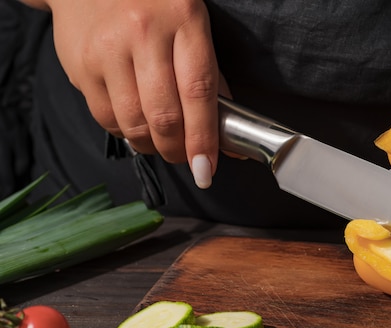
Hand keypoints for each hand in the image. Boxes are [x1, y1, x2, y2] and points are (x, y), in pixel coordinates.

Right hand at [47, 0, 226, 187]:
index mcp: (183, 20)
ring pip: (133, 124)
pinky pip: (106, 118)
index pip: (198, 92)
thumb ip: (211, 80)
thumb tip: (229, 139)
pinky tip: (136, 126)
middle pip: (164, 116)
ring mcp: (107, 50)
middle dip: (178, 150)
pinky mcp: (81, 66)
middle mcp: (142, 34)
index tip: (208, 167)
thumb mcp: (193, 28)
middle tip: (187, 159)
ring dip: (152, 147)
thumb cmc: (155, 7)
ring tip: (163, 144)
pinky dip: (126, 134)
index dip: (204, 138)